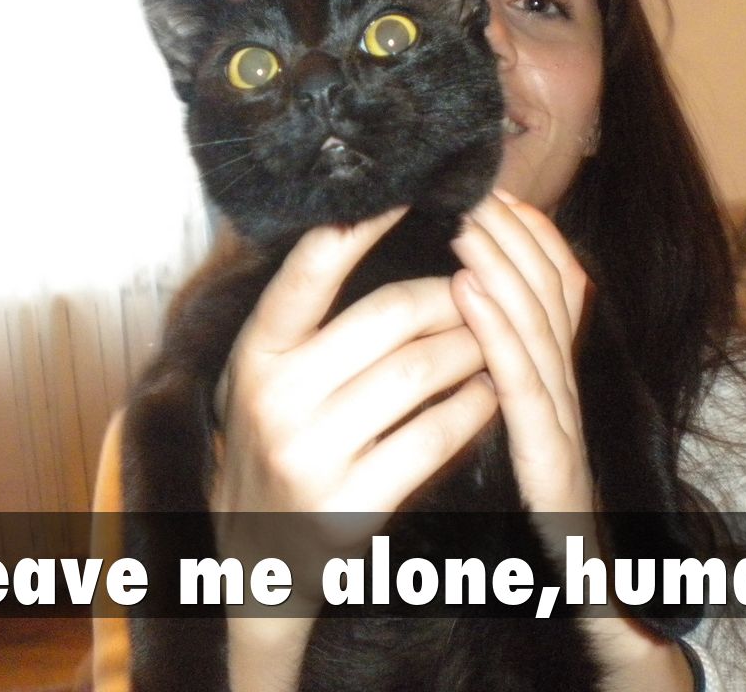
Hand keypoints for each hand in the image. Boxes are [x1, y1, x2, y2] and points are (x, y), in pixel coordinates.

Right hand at [214, 206, 497, 607]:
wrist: (254, 554)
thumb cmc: (268, 445)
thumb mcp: (260, 377)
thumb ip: (300, 321)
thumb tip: (359, 236)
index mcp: (253, 353)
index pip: (309, 269)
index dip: (363, 223)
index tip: (409, 190)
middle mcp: (276, 397)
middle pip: (391, 316)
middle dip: (451, 296)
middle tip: (479, 287)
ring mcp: (312, 453)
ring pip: (422, 371)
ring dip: (472, 346)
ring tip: (491, 337)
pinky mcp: (350, 504)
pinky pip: (434, 437)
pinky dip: (472, 406)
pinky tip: (487, 391)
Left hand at [451, 190, 594, 524]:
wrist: (587, 599)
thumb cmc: (546, 522)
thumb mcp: (528, 441)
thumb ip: (512, 388)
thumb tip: (475, 331)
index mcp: (560, 389)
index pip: (560, 294)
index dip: (535, 241)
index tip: (498, 198)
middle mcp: (571, 397)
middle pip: (553, 297)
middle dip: (516, 237)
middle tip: (475, 189)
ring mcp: (567, 429)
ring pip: (541, 329)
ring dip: (502, 267)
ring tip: (467, 220)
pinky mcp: (553, 466)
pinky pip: (524, 388)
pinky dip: (497, 332)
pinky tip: (466, 293)